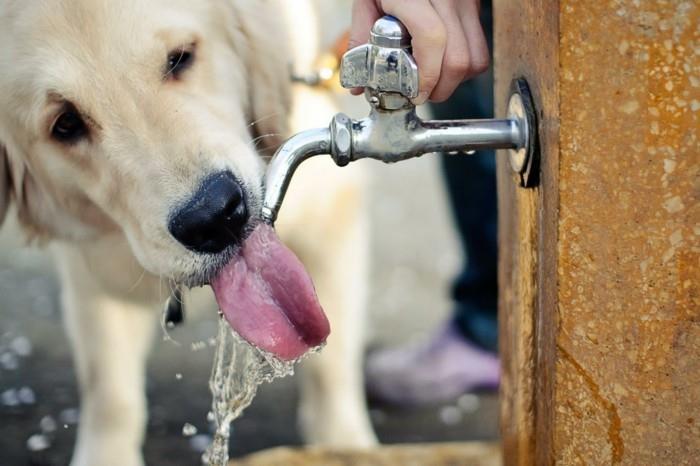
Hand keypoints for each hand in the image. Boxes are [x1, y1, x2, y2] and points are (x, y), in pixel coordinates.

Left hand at [349, 0, 488, 103]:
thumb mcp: (367, 1)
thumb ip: (360, 38)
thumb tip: (357, 85)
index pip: (432, 39)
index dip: (427, 76)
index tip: (415, 94)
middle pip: (458, 59)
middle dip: (440, 88)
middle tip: (421, 94)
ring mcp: (466, 2)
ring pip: (474, 59)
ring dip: (455, 80)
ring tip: (433, 80)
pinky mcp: (475, 8)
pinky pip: (479, 50)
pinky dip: (465, 68)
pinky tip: (444, 65)